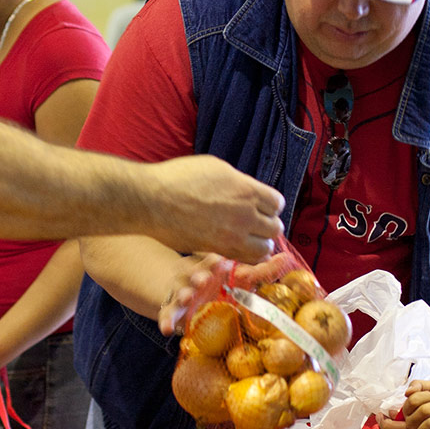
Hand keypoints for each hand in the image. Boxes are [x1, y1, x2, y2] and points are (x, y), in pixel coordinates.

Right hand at [146, 157, 284, 262]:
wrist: (152, 200)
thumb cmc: (179, 179)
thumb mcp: (216, 168)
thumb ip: (239, 183)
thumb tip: (250, 194)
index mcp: (246, 190)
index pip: (277, 203)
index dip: (269, 204)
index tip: (260, 204)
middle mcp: (244, 215)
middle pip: (274, 227)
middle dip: (266, 224)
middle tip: (254, 222)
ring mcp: (231, 235)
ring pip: (264, 248)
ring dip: (259, 242)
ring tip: (247, 236)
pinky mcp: (218, 250)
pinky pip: (245, 260)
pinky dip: (247, 256)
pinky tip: (239, 247)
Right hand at [158, 252, 299, 334]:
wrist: (189, 289)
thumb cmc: (221, 282)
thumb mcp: (239, 276)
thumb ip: (261, 270)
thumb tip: (287, 257)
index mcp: (210, 266)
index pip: (211, 260)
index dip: (214, 261)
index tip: (220, 262)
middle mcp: (194, 276)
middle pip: (193, 273)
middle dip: (198, 276)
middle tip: (204, 280)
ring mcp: (181, 292)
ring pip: (180, 292)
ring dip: (183, 295)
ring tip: (188, 299)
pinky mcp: (172, 309)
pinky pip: (167, 315)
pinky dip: (166, 321)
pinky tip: (167, 330)